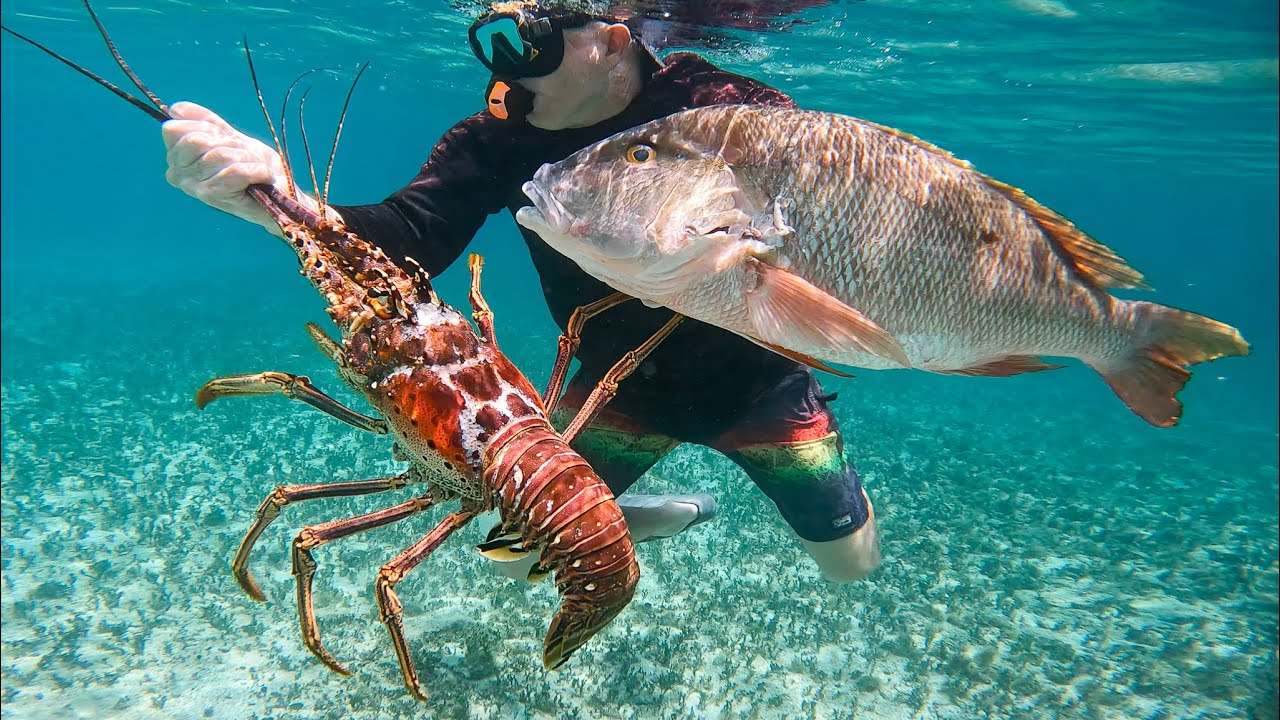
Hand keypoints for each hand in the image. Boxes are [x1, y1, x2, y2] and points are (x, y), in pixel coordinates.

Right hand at [161, 101, 289, 230]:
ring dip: (247, 157)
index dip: (206, 126)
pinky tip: (262, 177)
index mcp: (176, 158)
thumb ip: (206, 122)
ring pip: (219, 155)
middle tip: (246, 154)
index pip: (174, 128)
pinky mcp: (213, 196)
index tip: (228, 139)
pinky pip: (235, 171)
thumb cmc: (254, 166)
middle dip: (229, 142)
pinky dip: (256, 170)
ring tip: (256, 167)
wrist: (279, 195)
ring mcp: (193, 187)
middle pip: (196, 140)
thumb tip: (175, 109)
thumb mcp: (230, 138)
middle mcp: (177, 174)